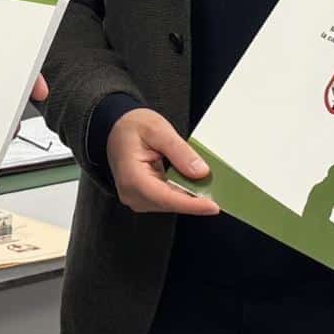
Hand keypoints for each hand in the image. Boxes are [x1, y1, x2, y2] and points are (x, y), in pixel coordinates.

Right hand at [105, 109, 220, 215]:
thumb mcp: (158, 129)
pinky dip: (181, 193)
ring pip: (169, 203)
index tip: (212, 206)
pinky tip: (193, 184)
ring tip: (206, 185)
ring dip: (188, 196)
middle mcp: (131, 193)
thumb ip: (179, 151)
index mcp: (132, 177)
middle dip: (194, 199)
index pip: (165, 198)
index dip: (191, 204)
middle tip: (218, 190)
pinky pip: (166, 199)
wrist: (115, 127)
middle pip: (169, 203)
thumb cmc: (132, 127)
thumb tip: (200, 172)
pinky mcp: (143, 197)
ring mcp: (136, 198)